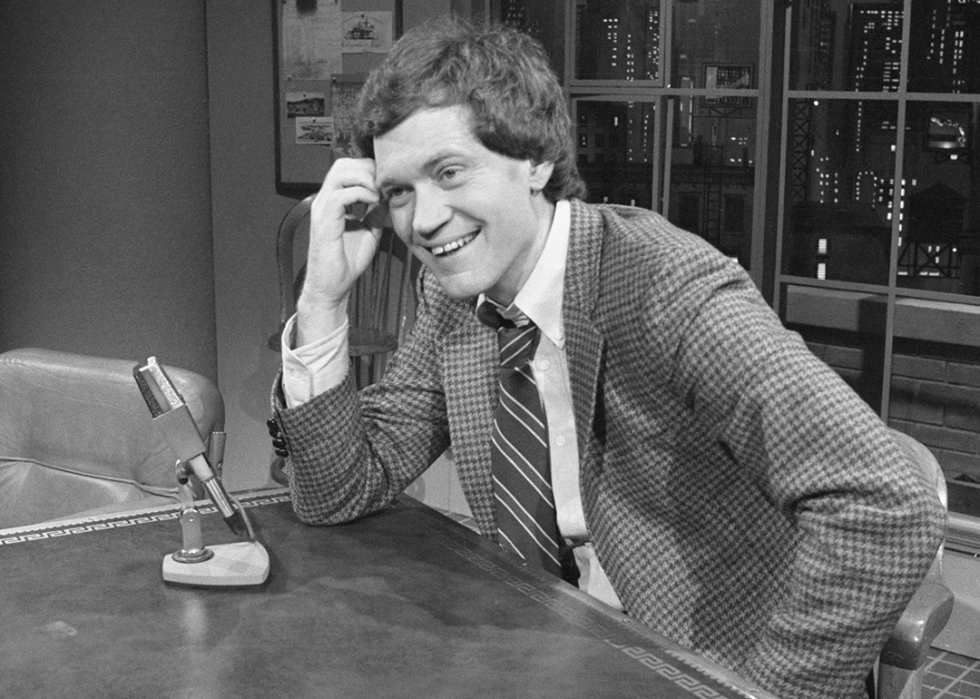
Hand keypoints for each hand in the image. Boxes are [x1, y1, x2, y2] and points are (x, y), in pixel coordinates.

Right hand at [296, 158, 384, 345]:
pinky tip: (373, 204)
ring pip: (340, 174)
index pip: (348, 169)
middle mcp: (325, 201)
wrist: (333, 287)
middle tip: (385, 186)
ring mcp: (322, 209)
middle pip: (342, 165)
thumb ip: (376, 213)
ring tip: (379, 194)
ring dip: (365, 179)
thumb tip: (387, 198)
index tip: (388, 183)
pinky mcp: (324, 222)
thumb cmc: (347, 262)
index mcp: (334, 201)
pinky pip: (340, 195)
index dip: (370, 170)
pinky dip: (361, 194)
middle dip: (368, 170)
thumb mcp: (369, 232)